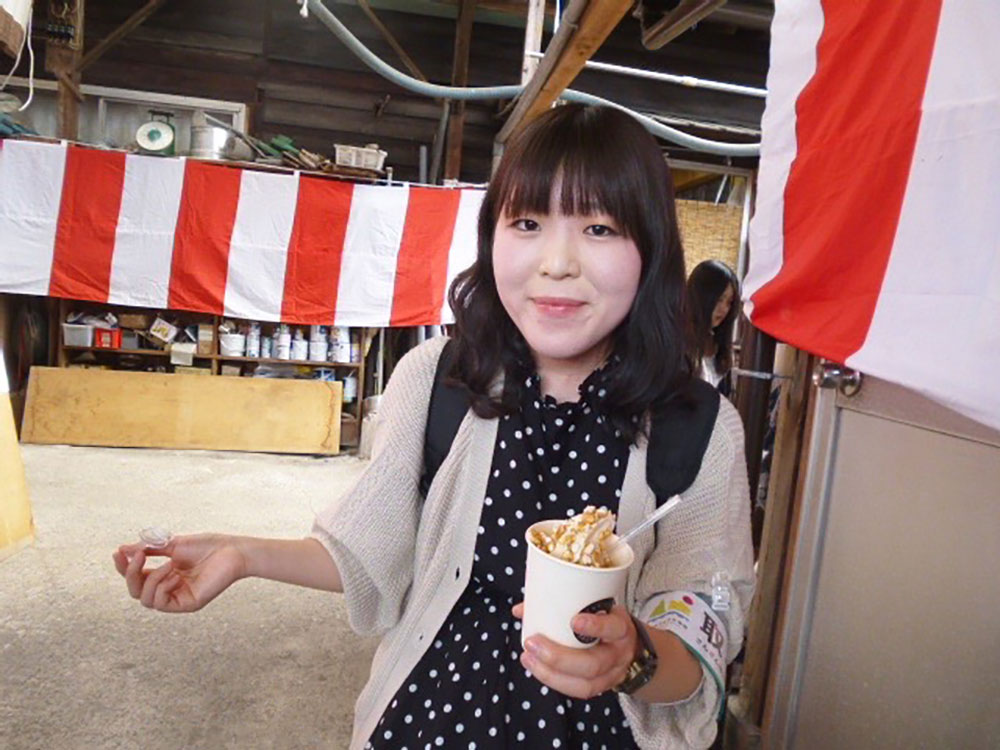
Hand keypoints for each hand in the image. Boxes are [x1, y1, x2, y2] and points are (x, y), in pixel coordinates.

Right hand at [112, 534, 247, 612]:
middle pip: (135, 591)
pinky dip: (162, 587)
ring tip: (168, 565)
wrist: (232, 550)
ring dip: (150, 580)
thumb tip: (122, 549)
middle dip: (130, 574)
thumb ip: (149, 549)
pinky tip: (174, 574)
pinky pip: (161, 604)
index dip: (123, 567)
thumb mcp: (173, 544)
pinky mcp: (188, 604)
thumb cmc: (208, 546)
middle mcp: (169, 588)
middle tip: (138, 556)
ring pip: (145, 600)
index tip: (118, 552)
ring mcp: (178, 597)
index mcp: (164, 574)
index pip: (135, 577)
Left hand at [512, 602, 637, 698]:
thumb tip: (521, 609)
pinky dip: (554, 680)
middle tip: (533, 643)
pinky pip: (577, 690)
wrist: (629, 646)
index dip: (595, 627)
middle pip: (593, 663)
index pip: (613, 627)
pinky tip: (536, 668)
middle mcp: (618, 654)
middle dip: (559, 657)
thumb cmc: (605, 621)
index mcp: (620, 628)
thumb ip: (563, 604)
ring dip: (551, 673)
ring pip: (585, 684)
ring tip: (528, 658)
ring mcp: (611, 675)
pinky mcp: (600, 687)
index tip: (574, 621)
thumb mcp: (595, 607)